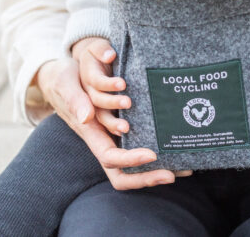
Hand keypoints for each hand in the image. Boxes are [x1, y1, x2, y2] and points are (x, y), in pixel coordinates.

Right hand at [34, 54, 189, 189]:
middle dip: (147, 177)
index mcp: (91, 134)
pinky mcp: (125, 126)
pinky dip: (160, 150)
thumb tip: (87, 117)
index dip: (130, 160)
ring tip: (186, 165)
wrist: (63, 73)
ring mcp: (115, 135)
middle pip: (124, 172)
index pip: (110, 159)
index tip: (152, 155)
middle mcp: (104, 139)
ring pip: (136, 164)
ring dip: (159, 167)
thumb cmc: (63, 79)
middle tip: (175, 173)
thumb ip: (75, 100)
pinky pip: (142, 145)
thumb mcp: (66, 85)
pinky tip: (179, 146)